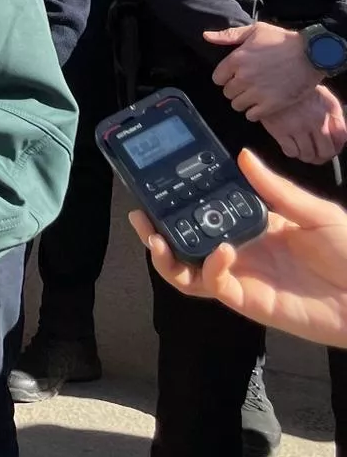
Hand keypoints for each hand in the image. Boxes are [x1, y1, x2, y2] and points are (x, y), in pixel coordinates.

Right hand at [130, 150, 346, 348]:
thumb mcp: (316, 213)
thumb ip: (277, 189)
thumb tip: (242, 156)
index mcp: (255, 224)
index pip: (208, 210)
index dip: (184, 199)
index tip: (164, 183)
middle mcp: (240, 249)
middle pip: (187, 240)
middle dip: (158, 227)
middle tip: (141, 212)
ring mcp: (241, 275)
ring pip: (187, 268)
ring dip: (165, 254)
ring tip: (153, 237)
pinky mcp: (246, 300)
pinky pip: (212, 286)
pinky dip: (208, 268)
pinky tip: (221, 251)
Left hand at [207, 21, 320, 118]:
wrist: (313, 54)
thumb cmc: (283, 40)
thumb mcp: (255, 31)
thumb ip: (229, 35)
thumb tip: (206, 36)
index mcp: (236, 59)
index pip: (217, 78)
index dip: (226, 78)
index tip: (235, 76)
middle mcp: (243, 77)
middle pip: (227, 92)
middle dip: (235, 89)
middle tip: (247, 85)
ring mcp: (257, 92)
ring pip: (237, 105)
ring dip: (244, 102)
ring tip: (255, 95)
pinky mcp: (271, 104)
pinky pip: (252, 116)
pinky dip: (255, 112)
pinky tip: (262, 104)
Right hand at [260, 85, 346, 164]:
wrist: (273, 79)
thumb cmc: (301, 90)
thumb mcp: (325, 97)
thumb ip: (335, 115)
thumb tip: (341, 137)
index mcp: (328, 112)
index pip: (341, 139)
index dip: (337, 147)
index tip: (331, 148)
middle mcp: (315, 122)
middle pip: (326, 151)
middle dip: (322, 156)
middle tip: (317, 155)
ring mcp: (297, 127)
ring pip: (307, 155)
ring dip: (307, 156)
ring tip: (302, 150)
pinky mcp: (279, 130)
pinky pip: (290, 152)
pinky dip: (292, 152)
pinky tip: (290, 145)